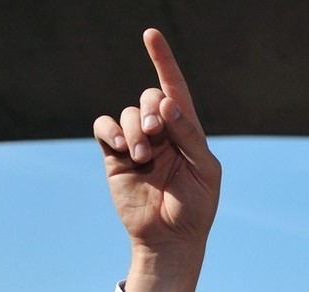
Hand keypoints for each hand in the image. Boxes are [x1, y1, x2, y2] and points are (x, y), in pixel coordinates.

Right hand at [93, 28, 221, 291]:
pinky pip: (104, 128)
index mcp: (187, 132)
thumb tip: (166, 103)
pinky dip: (111, 130)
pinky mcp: (116, 157)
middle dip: (150, 109)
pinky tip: (122, 147)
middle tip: (155, 132)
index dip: (164, 61)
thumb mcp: (204, 172)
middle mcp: (161, 133)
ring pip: (126, 113)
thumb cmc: (196, 208)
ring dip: (133, 129)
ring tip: (141, 155)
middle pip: (149, 98)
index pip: (175, 89)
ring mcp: (137, 144)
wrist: (171, 239)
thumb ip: (189, 136)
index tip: (151, 35)